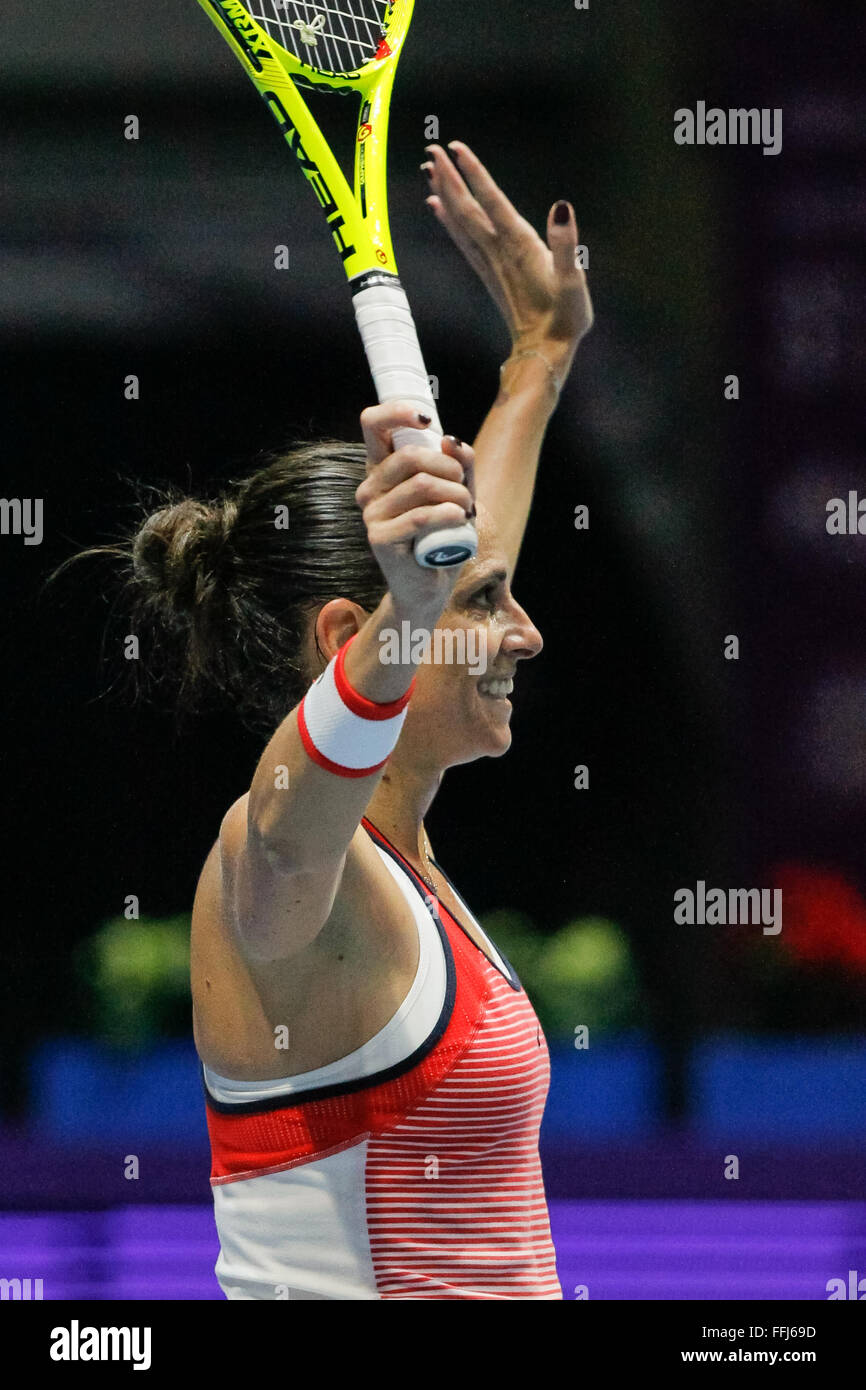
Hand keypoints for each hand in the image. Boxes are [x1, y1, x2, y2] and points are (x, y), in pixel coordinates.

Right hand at [355, 401, 475, 614]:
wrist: (431, 586)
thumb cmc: (442, 537)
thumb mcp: (458, 494)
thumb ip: (460, 466)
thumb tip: (451, 441)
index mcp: (381, 470)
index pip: (372, 424)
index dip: (397, 412)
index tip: (427, 422)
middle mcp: (370, 488)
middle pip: (411, 456)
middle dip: (450, 468)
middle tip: (465, 488)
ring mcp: (371, 514)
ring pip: (422, 485)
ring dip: (457, 494)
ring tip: (467, 510)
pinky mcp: (379, 539)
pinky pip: (420, 516)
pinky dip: (448, 515)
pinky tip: (460, 518)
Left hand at [422, 141, 593, 373]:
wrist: (544, 351)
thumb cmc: (565, 318)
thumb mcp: (574, 281)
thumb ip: (567, 244)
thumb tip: (561, 208)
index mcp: (520, 245)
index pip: (492, 201)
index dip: (475, 173)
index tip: (456, 147)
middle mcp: (499, 251)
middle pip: (467, 208)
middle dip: (449, 177)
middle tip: (431, 148)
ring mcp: (490, 262)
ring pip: (460, 222)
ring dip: (444, 194)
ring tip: (429, 168)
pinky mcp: (489, 273)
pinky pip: (462, 239)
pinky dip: (448, 220)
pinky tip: (438, 207)